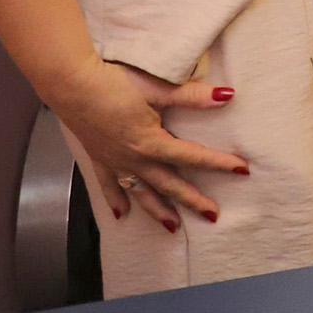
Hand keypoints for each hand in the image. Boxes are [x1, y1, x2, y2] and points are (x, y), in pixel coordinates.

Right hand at [50, 59, 244, 230]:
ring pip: (141, 193)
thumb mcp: (157, 88)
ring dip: (157, 210)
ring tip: (173, 228)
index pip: (193, 156)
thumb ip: (192, 96)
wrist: (70, 84)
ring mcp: (114, 161)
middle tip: (213, 216)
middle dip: (192, 201)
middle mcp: (134, 159)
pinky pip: (109, 186)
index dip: (219, 163)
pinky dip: (116, 200)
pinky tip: (121, 215)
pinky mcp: (98, 158)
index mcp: (151, 143)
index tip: (242, 170)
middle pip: (169, 184)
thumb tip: (227, 96)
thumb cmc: (114, 83)